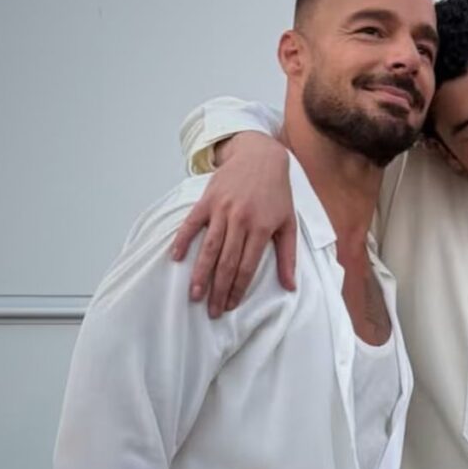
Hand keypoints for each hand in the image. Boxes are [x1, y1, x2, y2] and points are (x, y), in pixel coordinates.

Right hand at [171, 131, 295, 317]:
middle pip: (226, 262)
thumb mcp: (288, 224)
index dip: (238, 289)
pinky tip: (176, 258)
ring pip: (209, 248)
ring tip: (194, 295)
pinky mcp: (207, 200)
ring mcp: (222, 210)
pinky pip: (191, 224)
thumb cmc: (277, 194)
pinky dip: (183, 240)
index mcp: (261, 228)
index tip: (230, 306)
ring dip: (200, 273)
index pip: (247, 267)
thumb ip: (288, 257)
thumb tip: (291, 287)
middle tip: (211, 311)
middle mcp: (240, 220)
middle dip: (218, 289)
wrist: (261, 157)